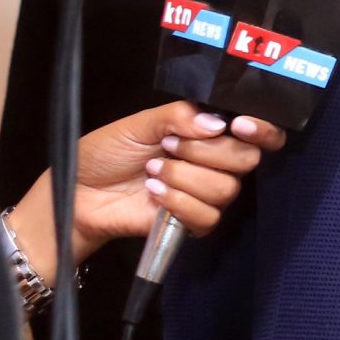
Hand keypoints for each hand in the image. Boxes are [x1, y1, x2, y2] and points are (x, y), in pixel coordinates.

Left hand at [7, 102, 287, 272]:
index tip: (239, 126)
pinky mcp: (192, 223)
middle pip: (246, 160)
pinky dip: (179, 202)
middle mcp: (215, 163)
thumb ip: (178, 116)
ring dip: (185, 178)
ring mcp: (205, 195)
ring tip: (153, 172)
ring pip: (226, 189)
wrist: (78, 193)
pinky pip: (208, 216)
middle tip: (170, 147)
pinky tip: (154, 194)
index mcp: (208, 134)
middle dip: (207, 152)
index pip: (258, 133)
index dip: (261, 129)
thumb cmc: (105, 153)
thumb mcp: (137, 124)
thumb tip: (218, 124)